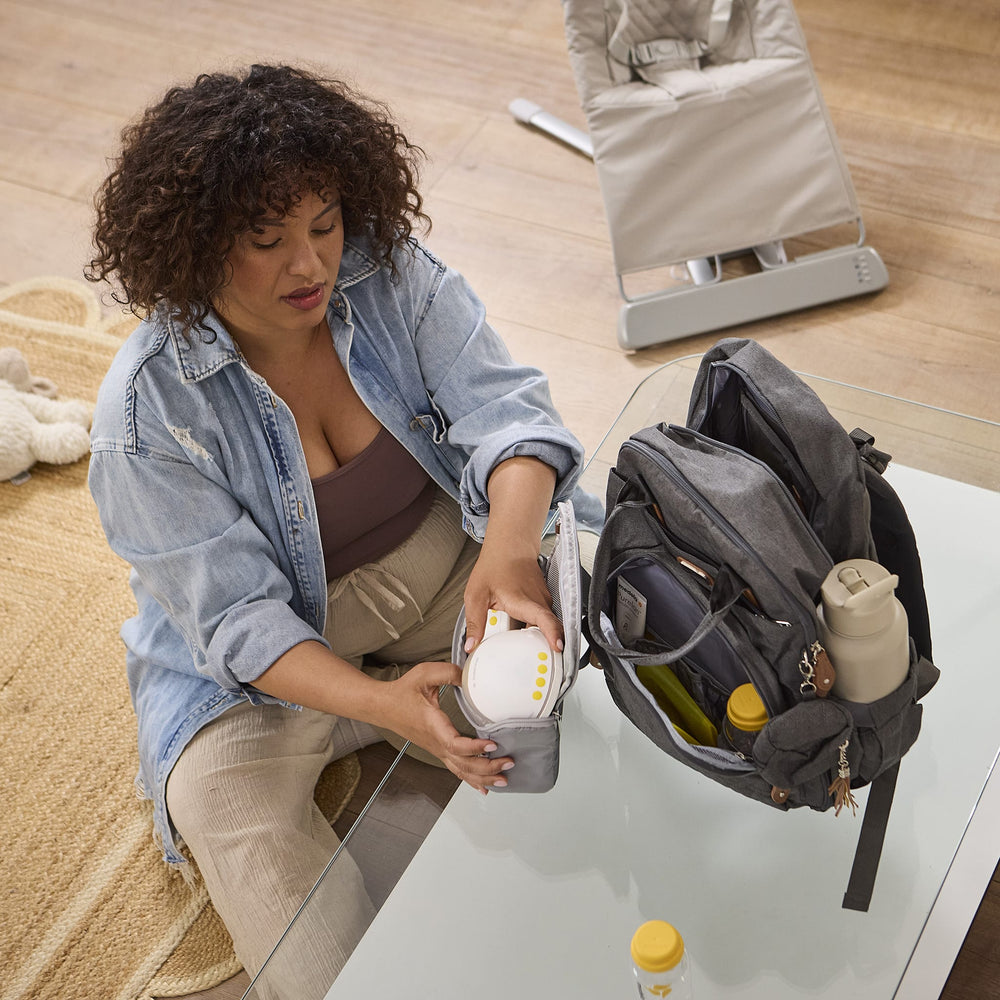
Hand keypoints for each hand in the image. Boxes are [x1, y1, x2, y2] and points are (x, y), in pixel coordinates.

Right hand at [379, 661, 513, 793]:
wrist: (382, 706)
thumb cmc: (402, 692)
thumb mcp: (425, 674)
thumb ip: (449, 672)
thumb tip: (470, 675)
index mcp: (433, 726)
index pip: (455, 744)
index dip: (475, 748)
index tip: (492, 745)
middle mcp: (435, 743)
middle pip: (463, 764)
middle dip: (487, 768)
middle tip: (508, 763)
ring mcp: (436, 749)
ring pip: (461, 771)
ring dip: (483, 777)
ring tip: (503, 779)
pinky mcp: (437, 750)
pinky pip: (456, 769)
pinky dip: (471, 780)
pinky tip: (483, 787)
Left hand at [462, 541, 561, 654]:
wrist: (509, 547)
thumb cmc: (494, 566)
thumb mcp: (476, 595)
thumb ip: (474, 623)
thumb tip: (471, 646)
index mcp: (522, 600)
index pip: (545, 618)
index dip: (553, 634)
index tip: (557, 647)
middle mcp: (538, 600)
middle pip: (548, 628)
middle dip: (544, 647)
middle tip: (534, 663)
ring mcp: (543, 599)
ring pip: (546, 625)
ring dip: (539, 638)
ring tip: (526, 649)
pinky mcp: (544, 600)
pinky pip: (543, 619)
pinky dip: (536, 628)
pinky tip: (522, 631)